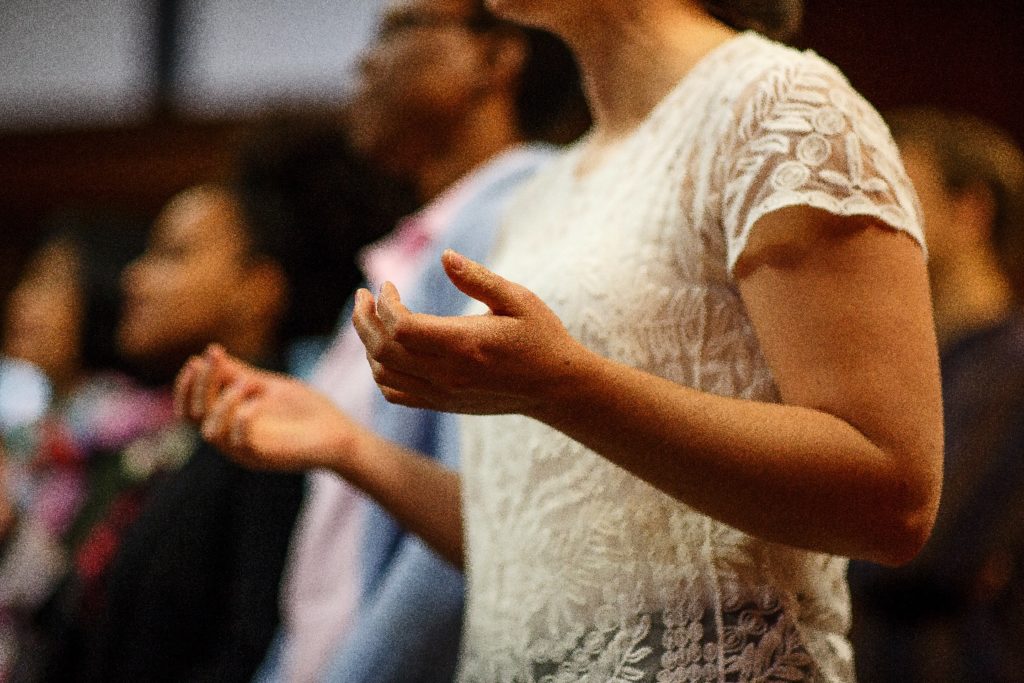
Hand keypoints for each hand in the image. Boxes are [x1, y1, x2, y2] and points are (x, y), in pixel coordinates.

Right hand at [174, 346, 362, 471]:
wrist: (341, 434)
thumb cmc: (306, 411)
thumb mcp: (269, 387)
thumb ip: (241, 374)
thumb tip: (211, 353)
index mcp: (230, 423)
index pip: (192, 409)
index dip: (187, 387)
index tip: (196, 360)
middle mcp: (232, 439)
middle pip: (196, 417)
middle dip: (201, 385)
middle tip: (213, 360)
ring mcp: (246, 452)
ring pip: (211, 433)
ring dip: (223, 403)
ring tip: (247, 382)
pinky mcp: (264, 459)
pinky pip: (240, 444)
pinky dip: (242, 420)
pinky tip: (255, 402)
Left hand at [352, 250, 589, 415]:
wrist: (555, 388)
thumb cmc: (540, 337)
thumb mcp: (518, 299)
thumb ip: (478, 279)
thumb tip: (445, 256)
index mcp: (464, 344)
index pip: (402, 327)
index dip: (385, 304)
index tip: (388, 285)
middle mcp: (448, 373)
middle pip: (383, 350)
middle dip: (365, 319)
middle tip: (363, 295)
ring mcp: (443, 393)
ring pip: (384, 374)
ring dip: (368, 344)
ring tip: (370, 319)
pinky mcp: (443, 403)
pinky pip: (396, 394)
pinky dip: (380, 372)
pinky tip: (384, 351)